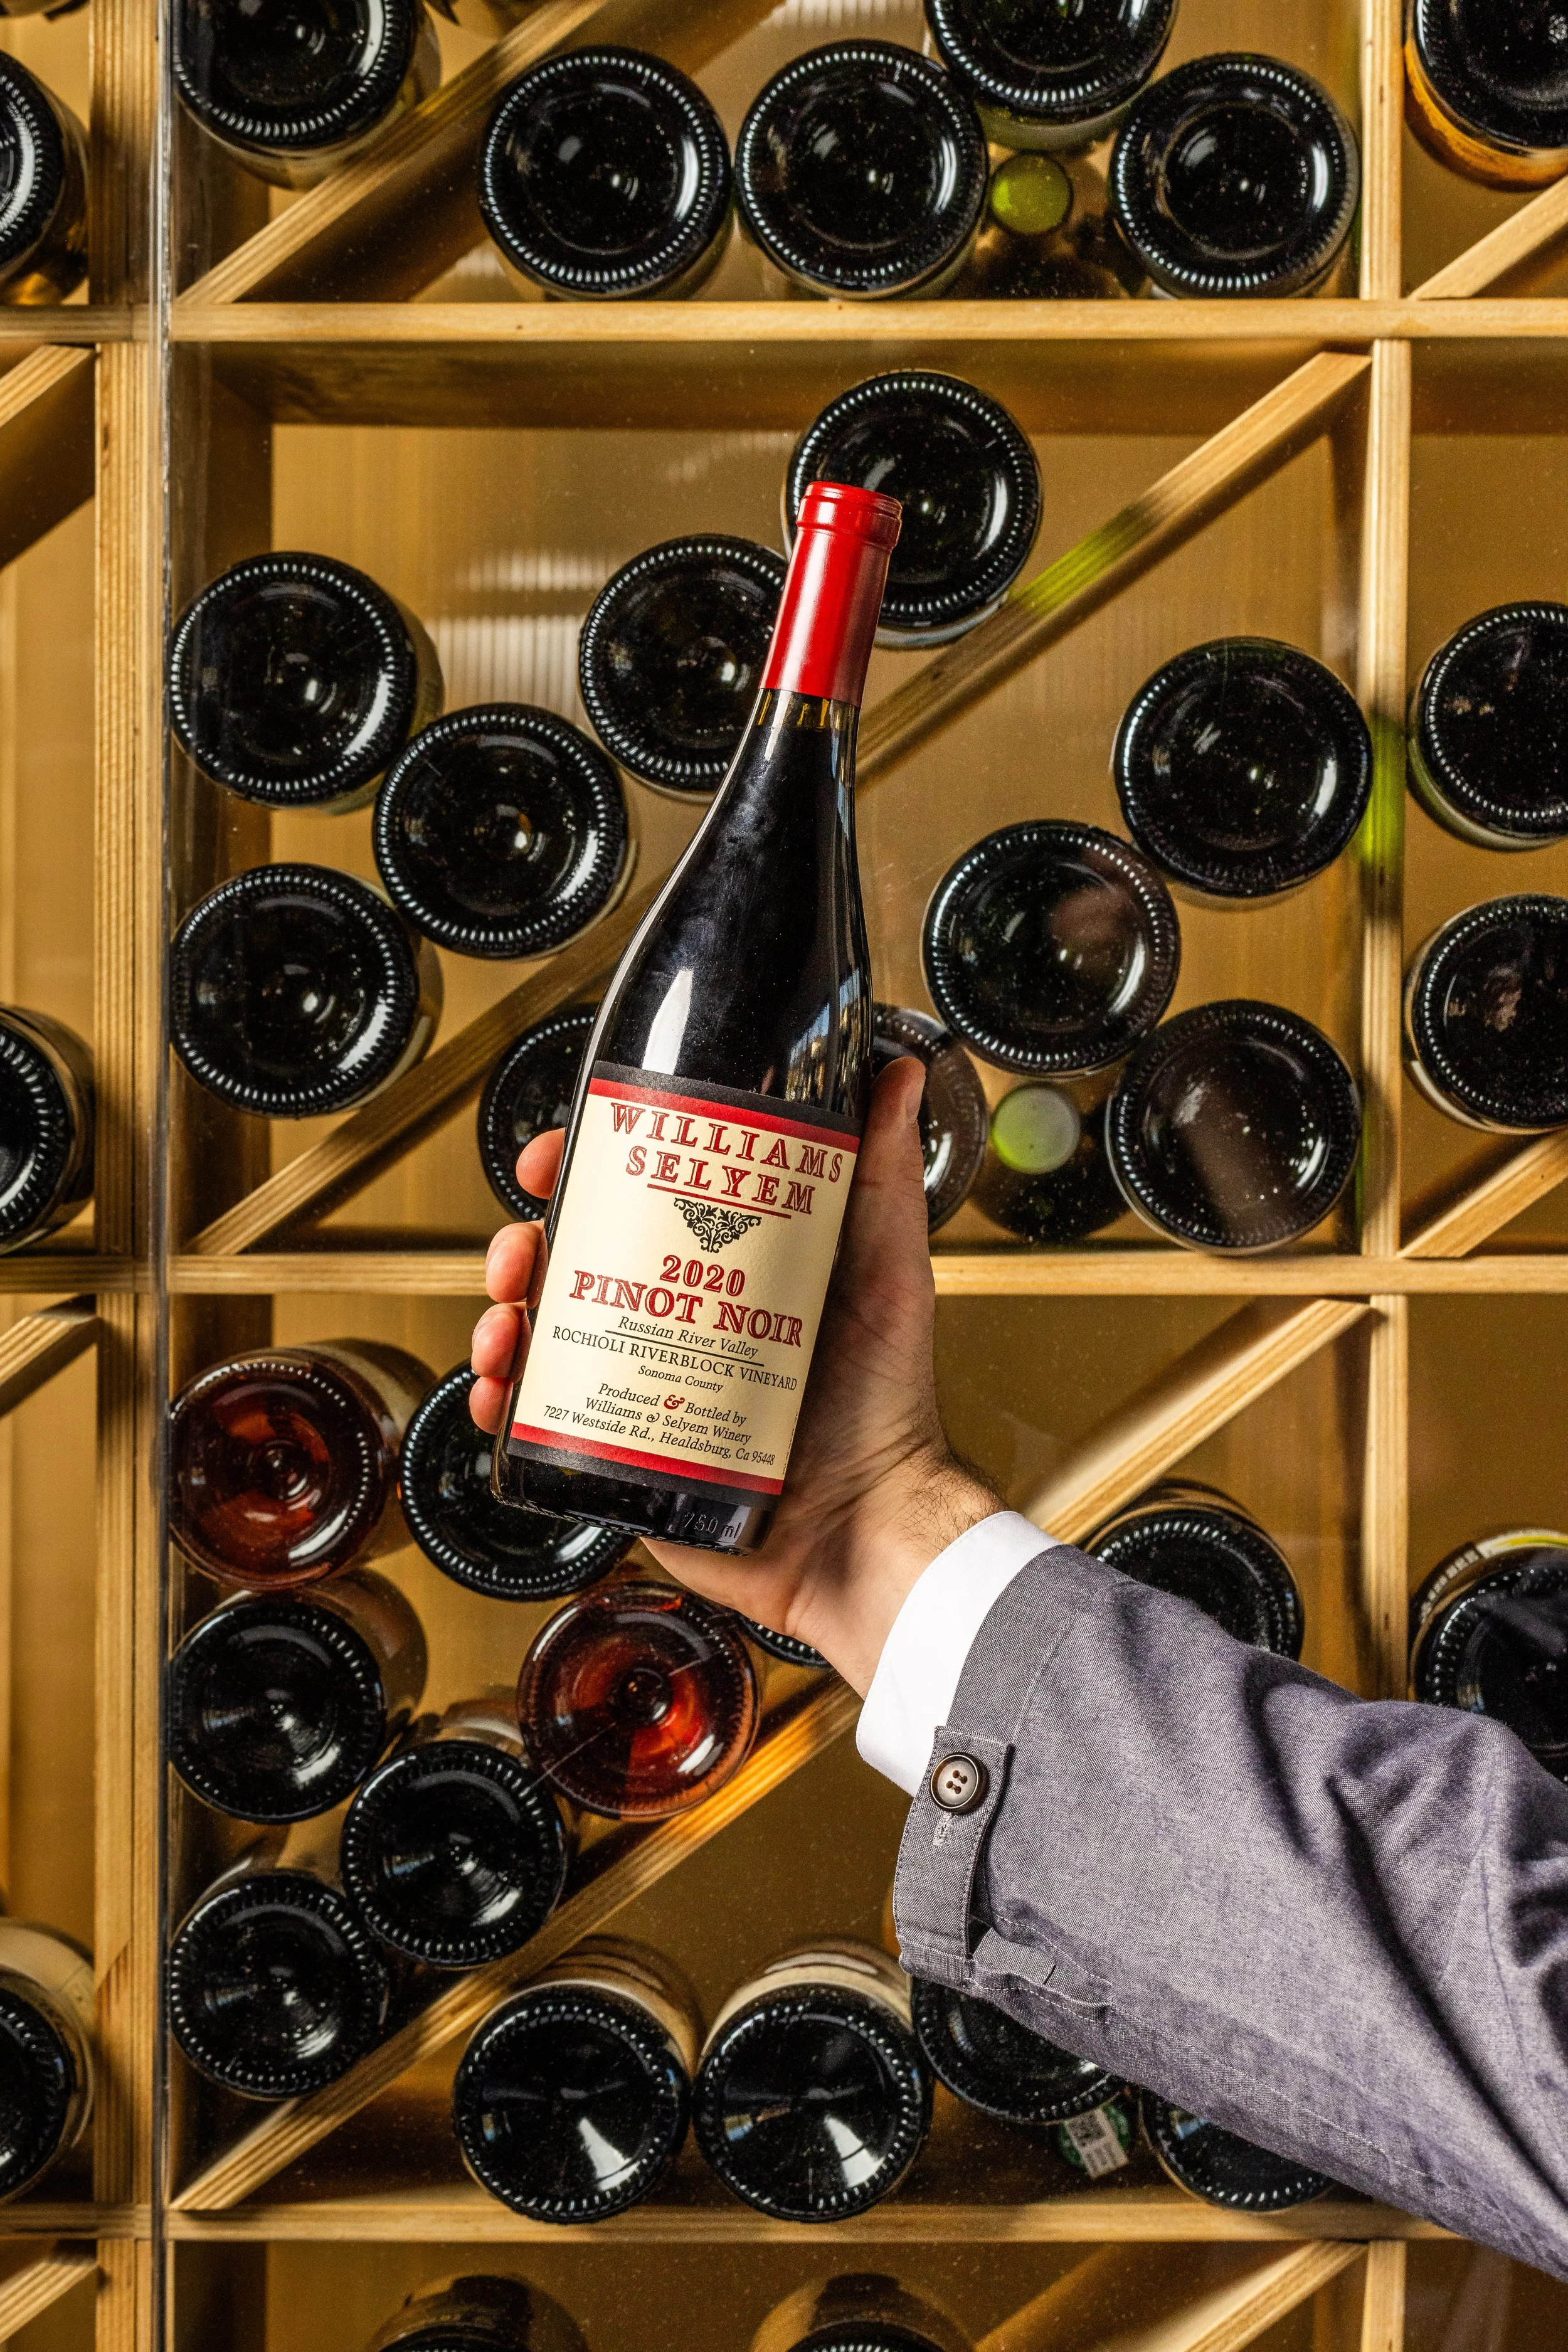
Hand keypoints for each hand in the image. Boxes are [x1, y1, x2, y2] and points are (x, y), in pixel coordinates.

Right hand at [470, 1057, 997, 1693]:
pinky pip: (540, 1421)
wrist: (867, 1531)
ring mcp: (643, 1383)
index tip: (558, 1151)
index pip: (635, 1194)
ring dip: (502, 1317)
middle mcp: (675, 1316)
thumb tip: (897, 1070)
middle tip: (521, 1249)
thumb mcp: (887, 1269)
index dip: (584, 1166)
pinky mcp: (621, 1450)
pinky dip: (501, 1402)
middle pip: (571, 1258)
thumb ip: (885, 1173)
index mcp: (722, 1263)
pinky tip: (500, 1393)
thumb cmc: (889, 1408)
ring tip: (508, 1325)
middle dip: (522, 1243)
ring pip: (542, 1332)